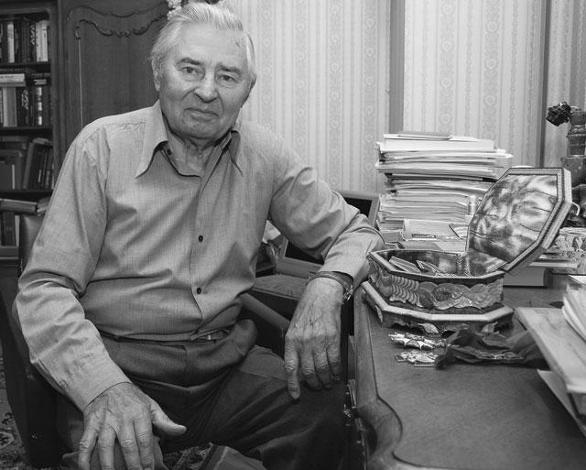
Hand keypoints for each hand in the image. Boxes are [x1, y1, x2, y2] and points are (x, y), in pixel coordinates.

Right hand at [78, 382, 185, 469]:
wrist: (106, 384)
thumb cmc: (132, 399)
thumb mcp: (151, 406)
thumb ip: (165, 421)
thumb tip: (182, 430)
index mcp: (139, 414)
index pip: (145, 439)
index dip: (147, 457)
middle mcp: (121, 419)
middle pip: (128, 445)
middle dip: (133, 465)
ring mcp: (104, 423)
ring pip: (105, 447)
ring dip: (108, 465)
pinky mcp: (90, 425)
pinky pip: (85, 444)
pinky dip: (83, 459)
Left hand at [284, 277, 342, 398]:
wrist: (322, 294)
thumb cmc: (307, 310)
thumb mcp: (294, 328)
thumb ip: (295, 346)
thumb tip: (298, 365)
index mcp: (291, 340)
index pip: (290, 367)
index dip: (293, 384)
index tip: (296, 396)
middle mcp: (304, 342)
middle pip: (308, 371)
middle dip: (314, 384)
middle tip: (317, 388)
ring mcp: (318, 340)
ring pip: (322, 369)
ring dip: (326, 380)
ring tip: (328, 383)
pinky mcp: (332, 338)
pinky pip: (334, 360)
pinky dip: (336, 371)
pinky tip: (337, 374)